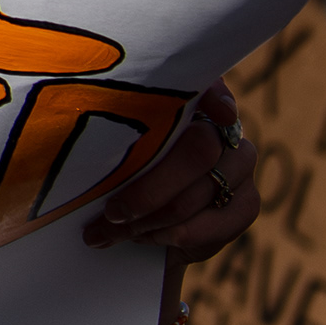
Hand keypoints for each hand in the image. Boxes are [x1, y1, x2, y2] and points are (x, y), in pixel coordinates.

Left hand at [82, 80, 255, 256]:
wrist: (139, 230)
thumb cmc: (113, 177)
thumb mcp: (105, 152)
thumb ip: (110, 135)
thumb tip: (78, 121)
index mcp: (187, 104)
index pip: (206, 86)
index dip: (211, 94)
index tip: (211, 109)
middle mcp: (222, 129)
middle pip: (197, 150)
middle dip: (148, 190)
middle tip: (112, 212)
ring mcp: (240, 165)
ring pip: (196, 194)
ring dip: (148, 220)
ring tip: (111, 231)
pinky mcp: (247, 203)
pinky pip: (211, 224)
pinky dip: (170, 235)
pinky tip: (144, 237)